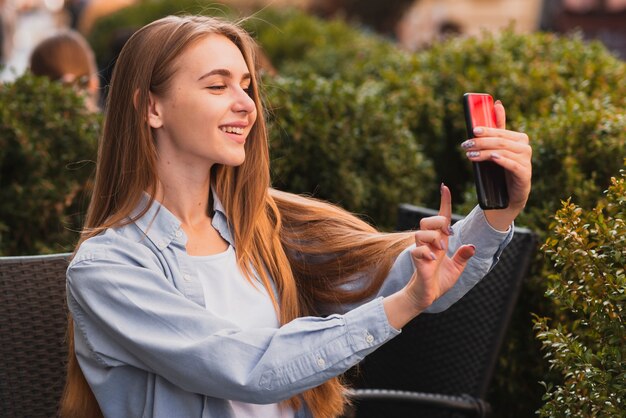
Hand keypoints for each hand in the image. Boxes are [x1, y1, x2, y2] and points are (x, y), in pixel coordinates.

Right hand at [383, 185, 474, 328]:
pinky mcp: (417, 261)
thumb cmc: (440, 280)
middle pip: (428, 221)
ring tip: (440, 251)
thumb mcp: (457, 268)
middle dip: (439, 223)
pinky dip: (426, 253)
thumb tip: (471, 246)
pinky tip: (433, 260)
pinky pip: (417, 250)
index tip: (445, 187)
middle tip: (448, 236)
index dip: (444, 202)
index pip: (442, 217)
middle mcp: (429, 243)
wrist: (427, 295)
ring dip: (434, 238)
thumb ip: (463, 256)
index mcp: (440, 242)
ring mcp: (421, 251)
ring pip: (421, 232)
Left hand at [462, 100, 531, 229]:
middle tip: (465, 145)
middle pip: (500, 141)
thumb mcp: (498, 147)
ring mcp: (526, 161)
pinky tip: (492, 157)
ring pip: (503, 152)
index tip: (472, 130)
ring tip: (469, 155)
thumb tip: (497, 103)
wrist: (509, 195)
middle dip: (481, 142)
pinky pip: (512, 164)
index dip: (487, 129)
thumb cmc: (502, 168)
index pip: (501, 131)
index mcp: (519, 138)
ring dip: (484, 152)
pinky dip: (501, 160)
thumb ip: (498, 127)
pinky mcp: (524, 174)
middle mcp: (525, 147)